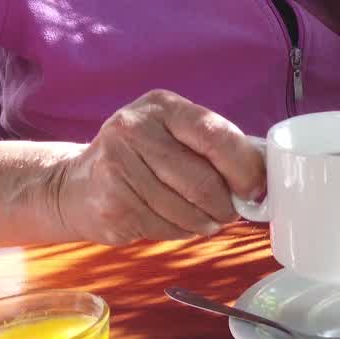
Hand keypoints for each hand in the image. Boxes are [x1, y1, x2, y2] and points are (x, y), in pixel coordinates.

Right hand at [47, 90, 265, 244]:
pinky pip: (166, 228)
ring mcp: (117, 167)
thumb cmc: (143, 157)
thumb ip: (214, 146)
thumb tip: (261, 178)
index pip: (214, 135)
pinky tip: (177, 222)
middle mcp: (134, 130)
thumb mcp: (174, 133)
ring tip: (206, 219)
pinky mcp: (111, 204)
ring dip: (206, 222)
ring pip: (186, 210)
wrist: (78, 183)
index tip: (256, 188)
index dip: (243, 167)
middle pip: (201, 180)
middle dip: (226, 204)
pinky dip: (182, 232)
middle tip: (232, 211)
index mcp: (162, 107)